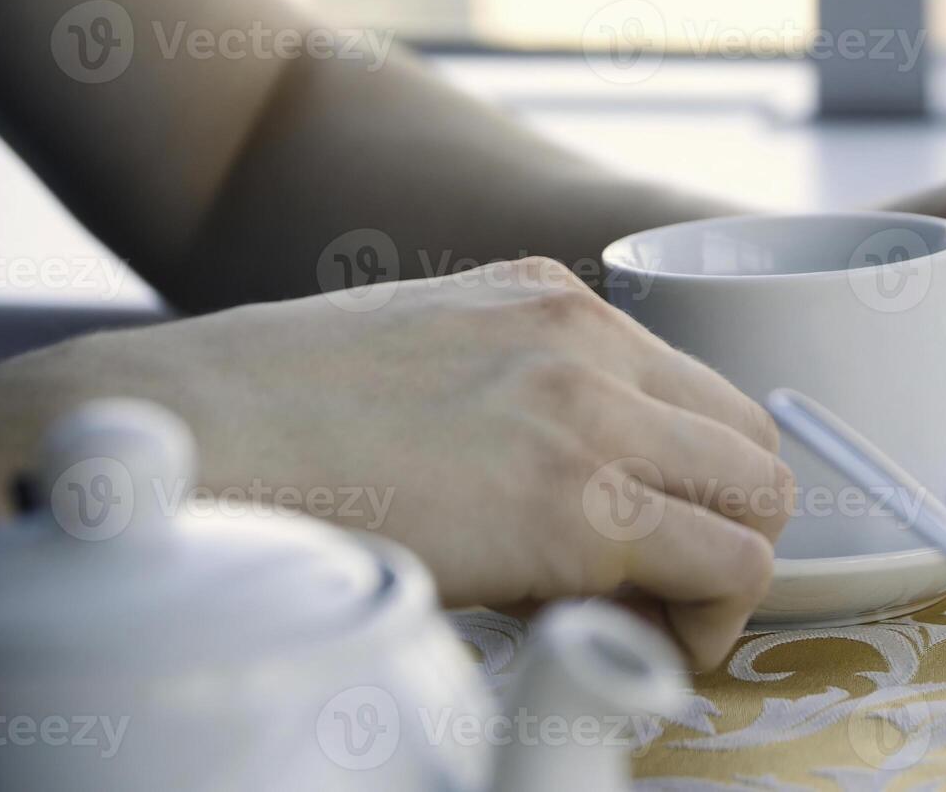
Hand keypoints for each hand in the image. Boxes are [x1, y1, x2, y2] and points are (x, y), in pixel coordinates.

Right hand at [0, 258, 791, 668]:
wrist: (183, 433)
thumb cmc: (272, 416)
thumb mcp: (422, 360)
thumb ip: (513, 403)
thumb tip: (553, 500)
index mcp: (551, 301)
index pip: (697, 394)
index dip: (691, 482)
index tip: (647, 541)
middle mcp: (589, 342)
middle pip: (752, 444)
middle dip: (727, 527)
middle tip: (658, 592)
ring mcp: (591, 416)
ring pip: (761, 506)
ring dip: (722, 581)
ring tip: (641, 626)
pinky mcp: (575, 506)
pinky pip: (719, 567)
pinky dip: (699, 621)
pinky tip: (624, 643)